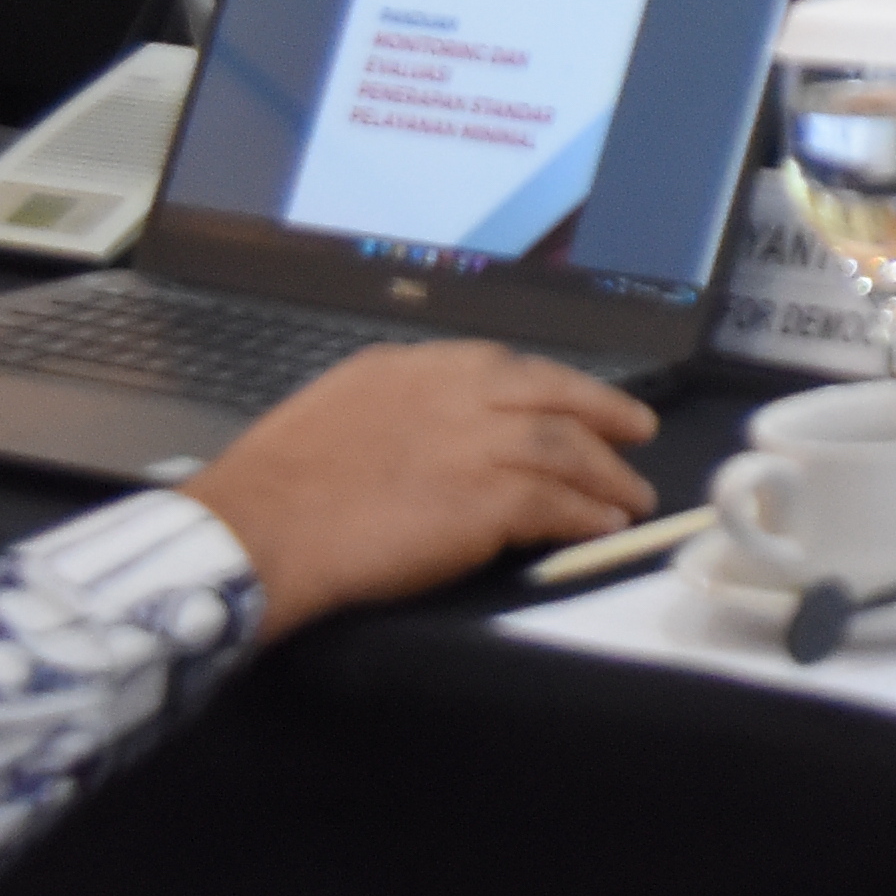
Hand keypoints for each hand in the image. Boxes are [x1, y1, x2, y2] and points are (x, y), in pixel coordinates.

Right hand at [175, 340, 657, 639]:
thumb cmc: (276, 484)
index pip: (504, 365)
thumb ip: (399, 404)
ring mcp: (475, 443)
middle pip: (552, 393)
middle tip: (637, 432)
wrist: (257, 531)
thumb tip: (433, 424)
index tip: (578, 400)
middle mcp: (454, 393)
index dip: (551, 385)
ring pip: (565, 447)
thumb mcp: (339, 406)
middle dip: (603, 412)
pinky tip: (601, 527)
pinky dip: (585, 514)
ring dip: (606, 474)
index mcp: (414, 367)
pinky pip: (555, 503)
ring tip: (631, 496)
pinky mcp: (486, 498)